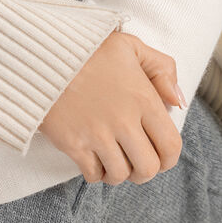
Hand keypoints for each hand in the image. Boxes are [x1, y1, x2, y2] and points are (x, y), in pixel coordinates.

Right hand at [39, 32, 184, 185]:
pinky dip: (97, 174)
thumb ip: (162, 69)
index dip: (169, 159)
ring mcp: (98, 136)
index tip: (162, 158)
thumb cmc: (89, 52)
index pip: (170, 145)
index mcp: (143, 99)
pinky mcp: (74, 145)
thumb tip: (177, 102)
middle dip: (146, 172)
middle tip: (137, 165)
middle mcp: (124, 122)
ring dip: (119, 174)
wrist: (45, 59)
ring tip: (114, 162)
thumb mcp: (132, 46)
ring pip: (120, 176)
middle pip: (148, 168)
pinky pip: (93, 175)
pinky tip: (95, 162)